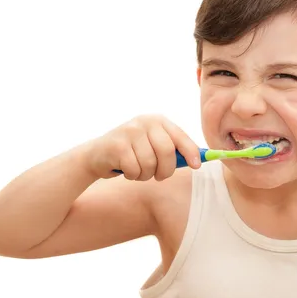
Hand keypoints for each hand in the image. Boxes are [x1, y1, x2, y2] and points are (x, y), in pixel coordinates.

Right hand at [83, 115, 200, 180]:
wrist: (97, 155)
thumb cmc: (133, 154)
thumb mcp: (154, 146)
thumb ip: (174, 150)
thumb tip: (199, 160)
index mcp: (158, 121)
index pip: (180, 136)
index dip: (191, 152)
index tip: (196, 166)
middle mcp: (145, 122)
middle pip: (167, 152)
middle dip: (165, 170)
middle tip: (159, 176)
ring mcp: (130, 131)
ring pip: (150, 164)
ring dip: (146, 175)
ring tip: (138, 171)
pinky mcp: (117, 144)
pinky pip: (135, 169)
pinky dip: (132, 175)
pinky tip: (125, 169)